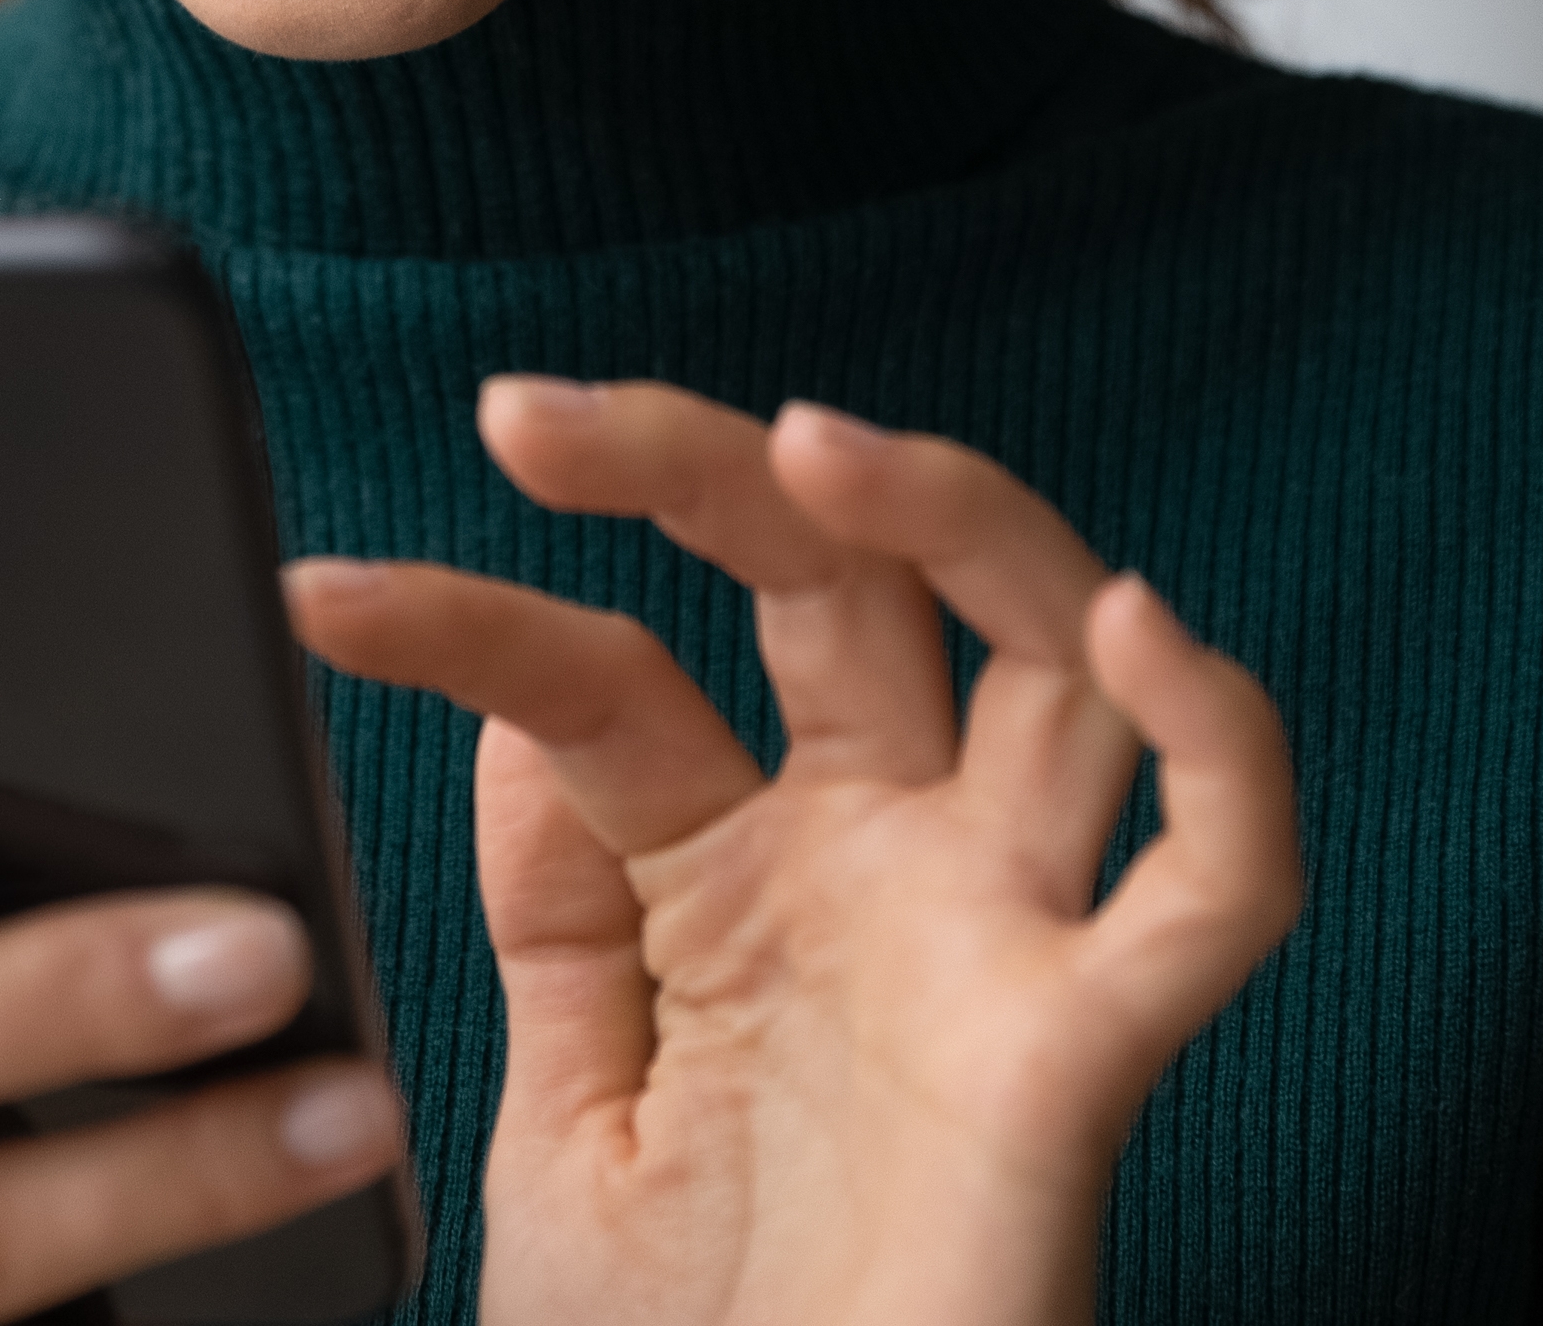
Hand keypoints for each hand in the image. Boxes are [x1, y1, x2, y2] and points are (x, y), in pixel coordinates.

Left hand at [288, 381, 1295, 1325]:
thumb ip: (558, 921)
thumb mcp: (565, 1125)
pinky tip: (1140, 628)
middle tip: (535, 417)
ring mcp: (990, 943)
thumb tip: (522, 706)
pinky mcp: (1080, 1054)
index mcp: (739, 878)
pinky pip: (1219, 885)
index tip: (322, 602)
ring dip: (959, 515)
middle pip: (845, 587)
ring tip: (819, 443)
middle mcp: (880, 871)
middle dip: (705, 465)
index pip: (614, 678)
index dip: (467, 621)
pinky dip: (1220, 745)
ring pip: (1050, 655)